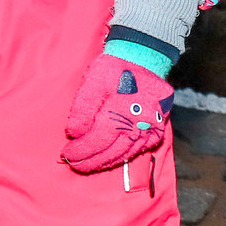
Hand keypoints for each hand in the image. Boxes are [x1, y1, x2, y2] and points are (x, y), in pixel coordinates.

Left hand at [60, 52, 173, 173]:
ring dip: (107, 162)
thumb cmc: (114, 70)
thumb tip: (75, 134)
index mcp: (120, 113)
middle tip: (75, 165)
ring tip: (90, 166)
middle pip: (112, 151)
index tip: (67, 155)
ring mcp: (150, 127)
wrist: (143, 59)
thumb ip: (82, 109)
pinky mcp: (158, 127)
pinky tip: (113, 160)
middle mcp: (138, 124)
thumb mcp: (92, 83)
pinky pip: (141, 149)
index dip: (81, 150)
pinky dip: (125, 156)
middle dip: (91, 161)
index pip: (97, 141)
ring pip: (127, 153)